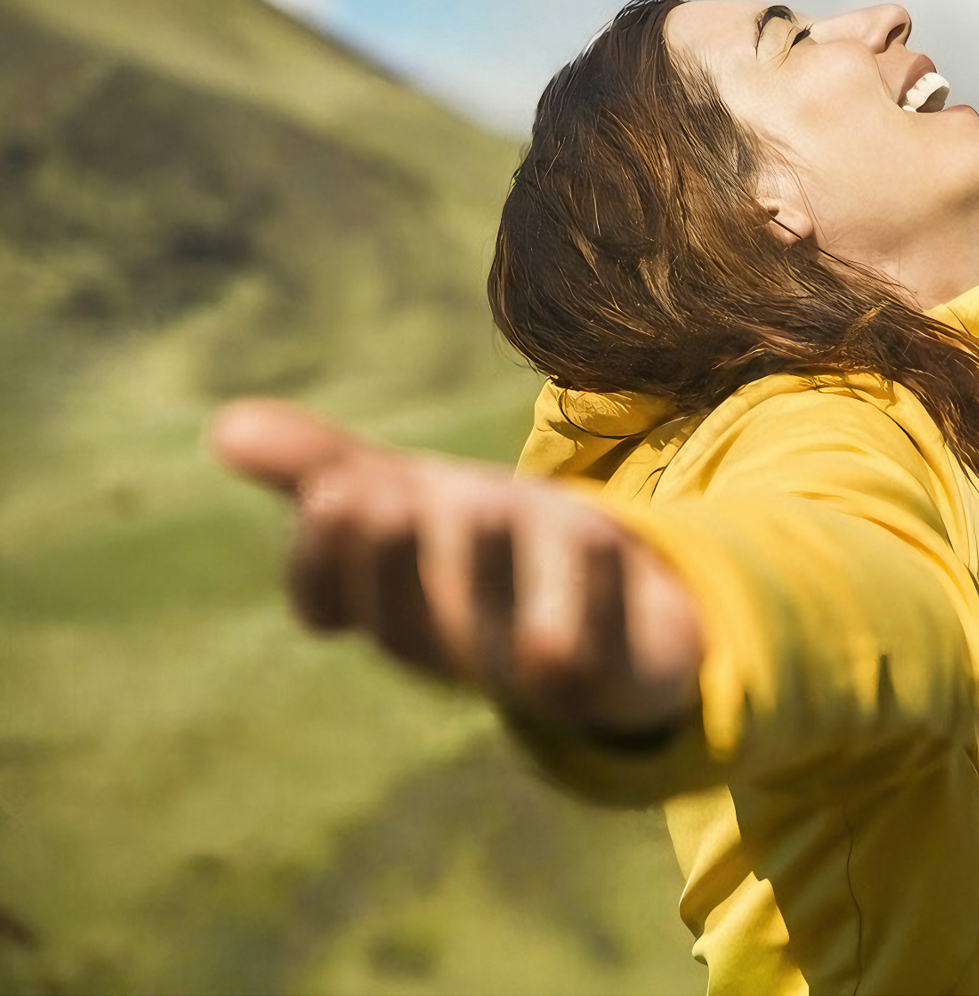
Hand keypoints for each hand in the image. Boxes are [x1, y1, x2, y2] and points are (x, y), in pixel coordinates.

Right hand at [209, 398, 702, 738]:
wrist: (633, 619)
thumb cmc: (499, 553)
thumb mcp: (413, 498)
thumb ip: (325, 468)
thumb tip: (222, 425)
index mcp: (396, 611)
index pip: (333, 602)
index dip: (322, 559)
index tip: (328, 492)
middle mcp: (458, 648)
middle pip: (412, 621)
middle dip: (394, 558)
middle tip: (377, 490)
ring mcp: (537, 672)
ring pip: (505, 638)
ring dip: (495, 569)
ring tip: (483, 499)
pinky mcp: (620, 674)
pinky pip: (605, 646)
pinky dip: (601, 590)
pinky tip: (601, 529)